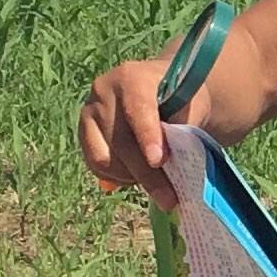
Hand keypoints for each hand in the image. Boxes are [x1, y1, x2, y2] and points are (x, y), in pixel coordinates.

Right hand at [77, 55, 175, 195]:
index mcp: (132, 76)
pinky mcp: (83, 134)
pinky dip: (119, 177)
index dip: (147, 134)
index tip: (159, 161)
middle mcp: (103, 91)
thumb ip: (183, 129)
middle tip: (170, 199)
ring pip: (103, 158)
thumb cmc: (183, 98)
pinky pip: (96, 165)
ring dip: (131, 178)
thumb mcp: (193, 106)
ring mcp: (89, 112)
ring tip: (158, 186)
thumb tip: (169, 164)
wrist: (166, 91)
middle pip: (121, 141)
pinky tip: (138, 177)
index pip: (138, 107)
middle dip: (147, 174)